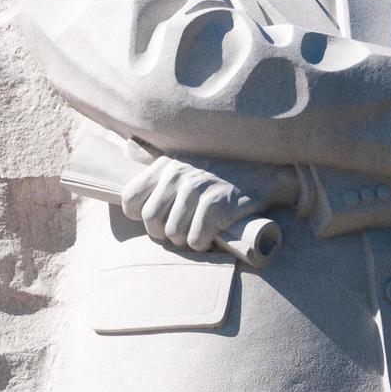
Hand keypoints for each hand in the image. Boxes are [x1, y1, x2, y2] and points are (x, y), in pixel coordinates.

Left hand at [121, 156, 298, 251]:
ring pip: (174, 233)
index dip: (140, 216)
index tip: (158, 219)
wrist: (263, 173)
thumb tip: (128, 147)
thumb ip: (156, 157)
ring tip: (197, 232)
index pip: (131, 199)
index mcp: (165, 165)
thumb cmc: (219, 170)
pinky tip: (210, 236)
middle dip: (163, 233)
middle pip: (151, 221)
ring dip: (185, 240)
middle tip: (180, 231)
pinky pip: (196, 239)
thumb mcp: (184, 157)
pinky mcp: (218, 206)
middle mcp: (178, 174)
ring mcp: (198, 190)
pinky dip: (202, 244)